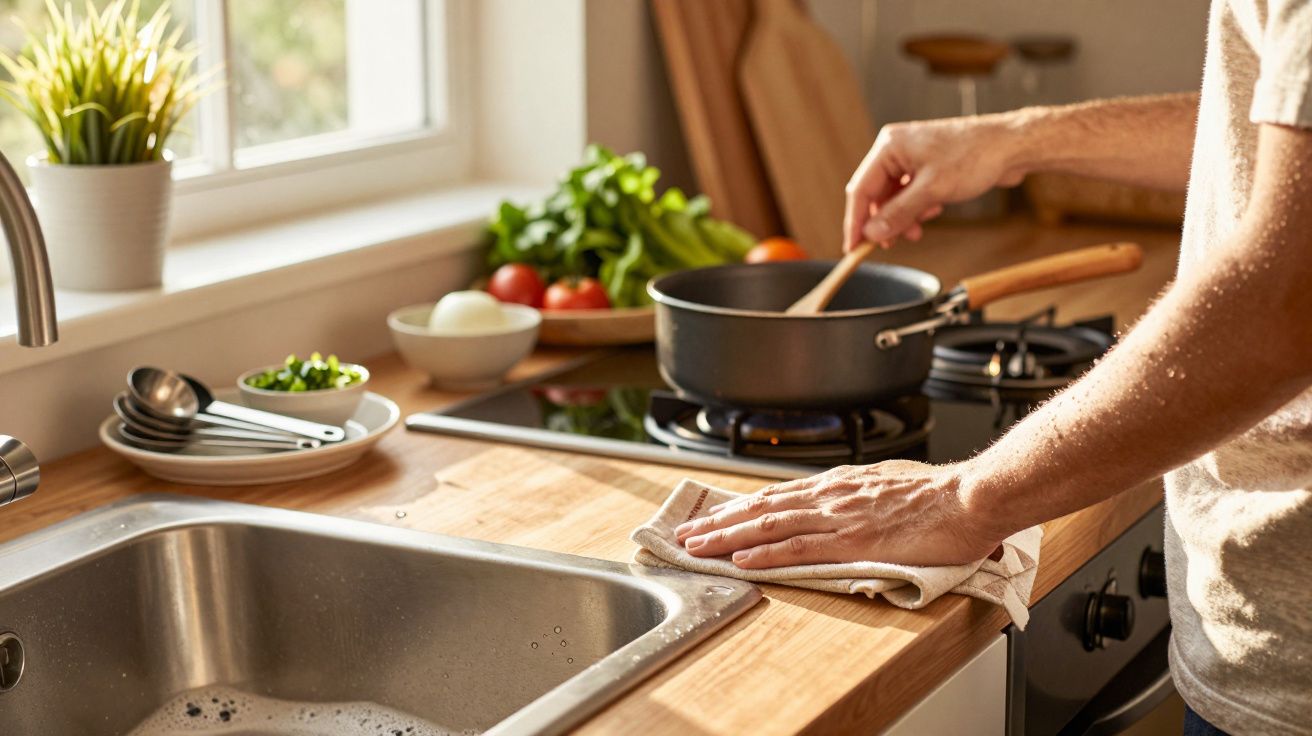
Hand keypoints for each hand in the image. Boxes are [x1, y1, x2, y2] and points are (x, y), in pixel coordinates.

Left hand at [675, 460, 1004, 568]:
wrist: (971, 497)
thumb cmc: (941, 496)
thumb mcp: (891, 487)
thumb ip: (863, 497)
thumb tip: (850, 507)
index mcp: (841, 485)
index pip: (779, 495)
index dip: (742, 507)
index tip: (716, 515)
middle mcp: (831, 496)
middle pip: (763, 508)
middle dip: (720, 521)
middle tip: (687, 533)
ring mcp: (839, 517)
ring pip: (770, 525)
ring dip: (728, 537)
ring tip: (698, 546)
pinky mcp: (852, 541)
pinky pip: (799, 547)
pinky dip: (765, 554)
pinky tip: (742, 560)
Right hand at [844, 114, 1029, 251]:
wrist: (1012, 145)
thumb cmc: (975, 155)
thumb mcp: (931, 191)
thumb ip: (898, 214)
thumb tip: (872, 233)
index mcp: (890, 146)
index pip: (860, 189)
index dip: (855, 221)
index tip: (852, 247)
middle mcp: (897, 149)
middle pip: (876, 194)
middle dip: (885, 221)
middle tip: (892, 243)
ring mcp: (912, 157)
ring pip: (894, 197)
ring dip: (903, 217)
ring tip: (918, 229)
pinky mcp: (928, 167)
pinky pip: (910, 194)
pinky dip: (916, 209)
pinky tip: (932, 212)